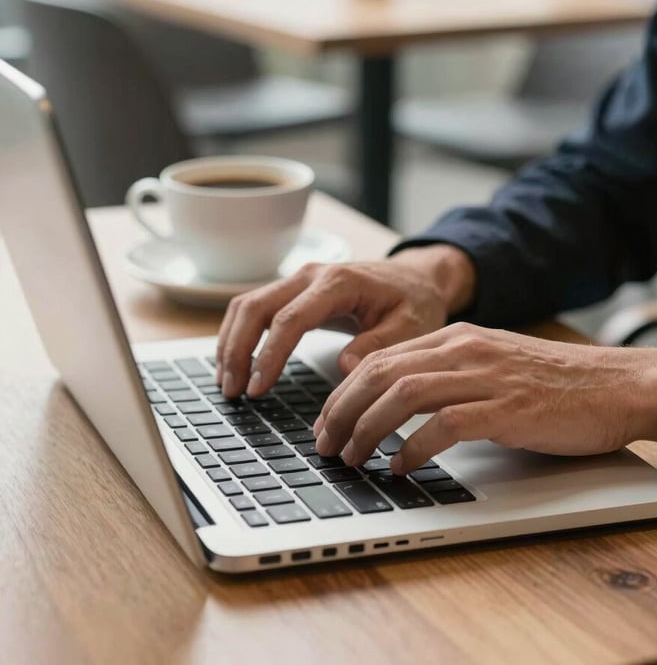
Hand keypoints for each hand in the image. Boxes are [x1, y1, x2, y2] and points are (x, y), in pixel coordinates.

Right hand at [216, 244, 476, 397]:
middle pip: (256, 306)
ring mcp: (299, 279)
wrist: (417, 279)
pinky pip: (255, 307)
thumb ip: (378, 346)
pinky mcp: (295, 290)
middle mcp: (312, 275)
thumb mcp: (411, 326)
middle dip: (237, 349)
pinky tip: (236, 363)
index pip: (290, 319)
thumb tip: (344, 368)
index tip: (258, 389)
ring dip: (231, 342)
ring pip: (248, 304)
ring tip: (228, 384)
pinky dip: (239, 334)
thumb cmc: (414, 302)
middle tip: (233, 391)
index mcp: (339, 283)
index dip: (269, 355)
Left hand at [314, 322, 656, 473]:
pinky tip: (402, 467)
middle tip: (327, 444)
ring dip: (368, 429)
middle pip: (381, 373)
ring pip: (404, 395)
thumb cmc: (555, 384)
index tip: (328, 420)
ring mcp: (486, 377)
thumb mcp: (492, 365)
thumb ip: (448, 375)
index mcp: (457, 338)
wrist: (618, 385)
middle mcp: (465, 350)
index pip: (381, 358)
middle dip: (343, 411)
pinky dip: (414, 448)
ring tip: (353, 458)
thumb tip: (398, 406)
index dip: (344, 391)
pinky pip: (445, 425)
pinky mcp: (508, 408)